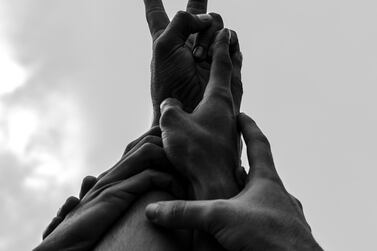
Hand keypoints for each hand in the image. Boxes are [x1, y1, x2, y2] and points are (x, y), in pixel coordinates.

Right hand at [35, 130, 182, 250]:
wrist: (60, 245)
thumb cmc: (86, 232)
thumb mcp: (109, 210)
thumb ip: (124, 197)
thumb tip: (145, 188)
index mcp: (113, 173)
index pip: (140, 143)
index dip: (162, 143)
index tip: (179, 158)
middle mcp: (113, 171)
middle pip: (147, 139)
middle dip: (169, 146)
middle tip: (186, 164)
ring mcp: (112, 180)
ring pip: (149, 151)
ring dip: (170, 161)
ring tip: (183, 177)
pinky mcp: (113, 194)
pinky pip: (148, 177)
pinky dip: (167, 181)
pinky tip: (176, 192)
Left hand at [143, 0, 241, 124]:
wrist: (190, 105)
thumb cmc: (170, 80)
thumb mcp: (164, 45)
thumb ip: (182, 21)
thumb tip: (206, 19)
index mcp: (166, 36)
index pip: (157, 13)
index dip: (152, 1)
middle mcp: (187, 39)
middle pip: (194, 10)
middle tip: (197, 7)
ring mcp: (207, 46)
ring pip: (215, 22)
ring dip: (208, 35)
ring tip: (201, 57)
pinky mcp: (224, 56)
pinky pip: (231, 37)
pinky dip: (226, 40)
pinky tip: (216, 53)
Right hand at [146, 113, 322, 250]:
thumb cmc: (267, 235)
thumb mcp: (220, 218)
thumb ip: (186, 212)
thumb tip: (153, 210)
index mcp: (266, 180)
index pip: (258, 144)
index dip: (248, 127)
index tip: (241, 114)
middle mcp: (277, 195)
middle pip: (258, 172)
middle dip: (240, 166)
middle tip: (226, 159)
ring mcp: (282, 215)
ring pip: (260, 199)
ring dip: (243, 194)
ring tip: (227, 194)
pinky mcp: (281, 235)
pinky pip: (263, 220)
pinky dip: (248, 217)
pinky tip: (240, 226)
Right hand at [159, 28, 243, 200]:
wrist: (213, 185)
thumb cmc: (195, 153)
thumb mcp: (172, 123)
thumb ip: (170, 107)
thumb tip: (172, 105)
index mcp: (219, 99)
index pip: (221, 65)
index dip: (221, 46)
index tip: (226, 31)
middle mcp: (229, 111)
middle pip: (233, 78)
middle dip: (232, 60)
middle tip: (235, 45)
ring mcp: (229, 128)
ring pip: (228, 98)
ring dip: (226, 83)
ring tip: (223, 76)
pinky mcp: (226, 142)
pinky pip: (222, 117)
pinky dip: (218, 106)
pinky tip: (211, 115)